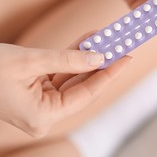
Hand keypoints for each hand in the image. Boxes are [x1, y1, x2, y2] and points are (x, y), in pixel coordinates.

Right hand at [0, 35, 131, 137]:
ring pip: (73, 78)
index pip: (86, 94)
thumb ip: (68, 59)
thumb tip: (99, 56)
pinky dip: (73, 58)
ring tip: (107, 39)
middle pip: (82, 87)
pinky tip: (88, 41)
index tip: (126, 58)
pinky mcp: (37, 92)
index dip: (108, 74)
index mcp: (43, 116)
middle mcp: (45, 114)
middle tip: (120, 46)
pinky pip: (61, 74)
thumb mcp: (30, 60)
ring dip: (88, 58)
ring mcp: (41, 104)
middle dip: (101, 64)